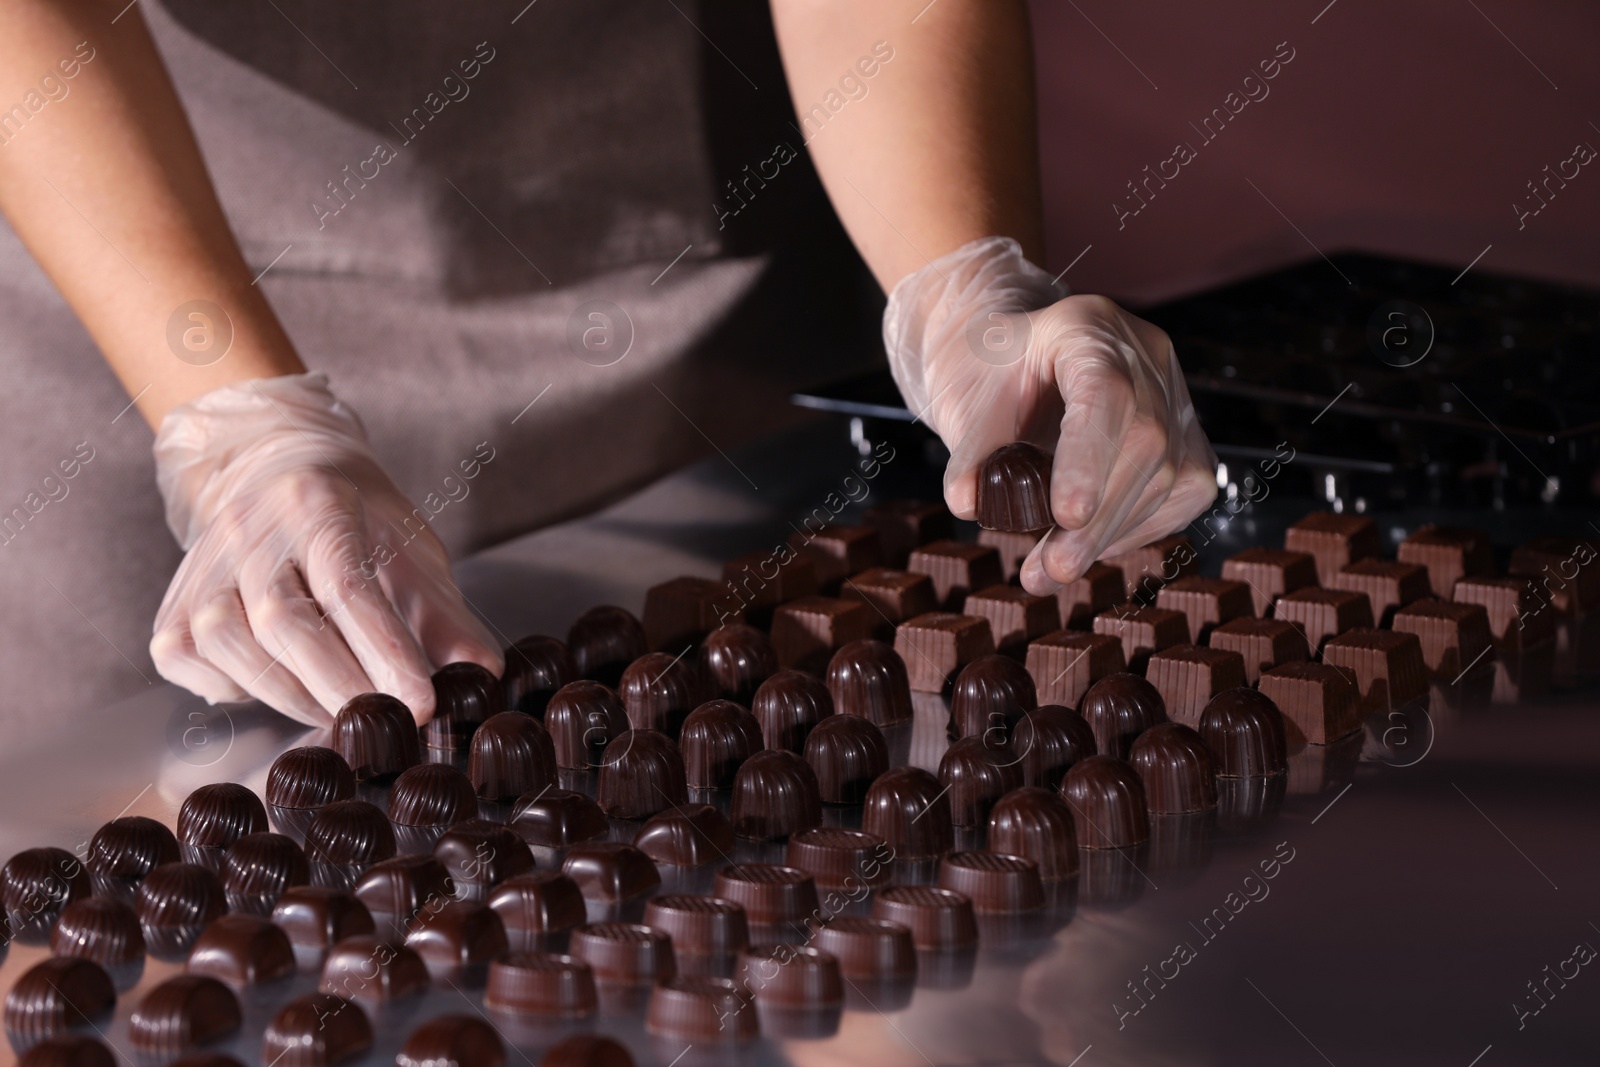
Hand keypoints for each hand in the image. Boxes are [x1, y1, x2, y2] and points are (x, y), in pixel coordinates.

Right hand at [150, 374, 502, 725]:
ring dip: (292, 694)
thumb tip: (482, 673)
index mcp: (316, 502)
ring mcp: (201, 565)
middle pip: (284, 622)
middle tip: (383, 721)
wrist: (280, 474)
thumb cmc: (358, 521)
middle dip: (341, 685)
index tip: (420, 703)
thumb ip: (443, 615)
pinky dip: (235, 688)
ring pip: (231, 645)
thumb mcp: (411, 552)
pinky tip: (277, 685)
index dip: (384, 651)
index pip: (347, 586)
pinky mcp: (170, 605)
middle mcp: (248, 528)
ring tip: (340, 709)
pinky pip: (190, 660)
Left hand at [883, 237, 1216, 593]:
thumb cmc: (988, 372)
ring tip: (1051, 569)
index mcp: (1086, 325)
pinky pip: (1179, 493)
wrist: (1014, 356)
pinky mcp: (1189, 435)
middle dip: (1099, 520)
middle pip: (1145, 442)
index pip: (1106, 391)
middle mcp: (1144, 353)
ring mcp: (1174, 393)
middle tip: (1049, 570)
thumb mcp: (964, 401)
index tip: (1067, 515)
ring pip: (1168, 475)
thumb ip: (971, 452)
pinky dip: (1134, 530)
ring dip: (1110, 536)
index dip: (1090, 457)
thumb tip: (971, 505)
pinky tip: (1090, 544)